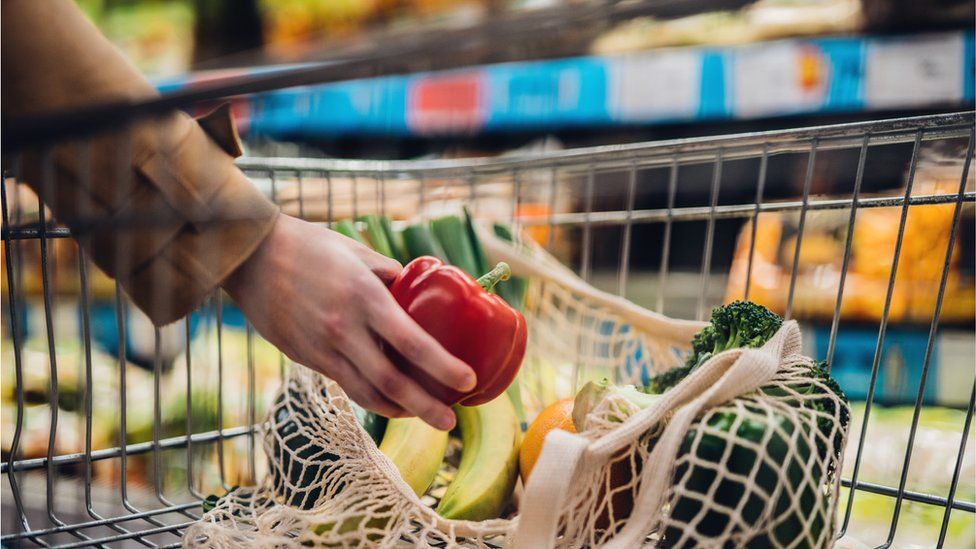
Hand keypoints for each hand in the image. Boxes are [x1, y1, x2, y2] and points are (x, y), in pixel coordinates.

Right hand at [222, 214, 474, 430]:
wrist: (250, 256)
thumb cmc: (310, 245)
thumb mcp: (358, 251)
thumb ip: (389, 275)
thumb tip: (417, 293)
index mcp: (364, 297)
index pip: (412, 342)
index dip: (442, 366)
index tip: (467, 380)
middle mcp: (344, 329)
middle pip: (391, 382)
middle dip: (425, 407)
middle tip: (450, 422)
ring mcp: (322, 348)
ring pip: (366, 394)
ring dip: (399, 410)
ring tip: (424, 415)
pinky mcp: (306, 358)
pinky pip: (345, 385)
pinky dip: (371, 397)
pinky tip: (389, 400)